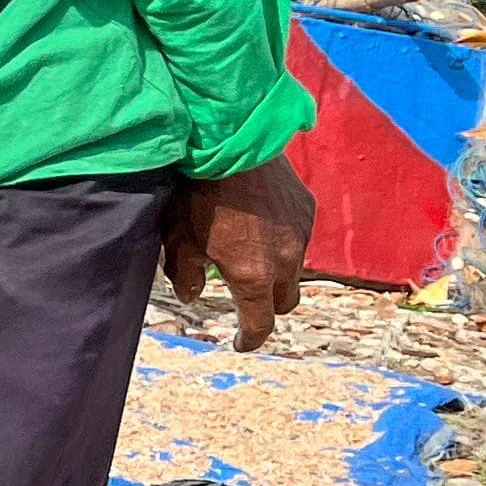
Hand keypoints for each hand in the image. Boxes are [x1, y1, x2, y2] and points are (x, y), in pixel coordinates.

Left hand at [162, 157, 312, 349]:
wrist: (233, 142)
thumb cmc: (197, 193)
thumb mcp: (179, 238)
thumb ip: (185, 274)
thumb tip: (191, 296)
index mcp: (254, 275)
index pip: (260, 324)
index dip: (249, 338)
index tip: (240, 343)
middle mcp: (286, 260)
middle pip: (284, 301)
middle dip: (266, 307)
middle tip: (247, 301)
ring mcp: (301, 235)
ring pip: (295, 270)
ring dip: (277, 273)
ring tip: (251, 258)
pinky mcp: (307, 210)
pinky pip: (299, 238)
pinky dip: (283, 243)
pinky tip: (260, 227)